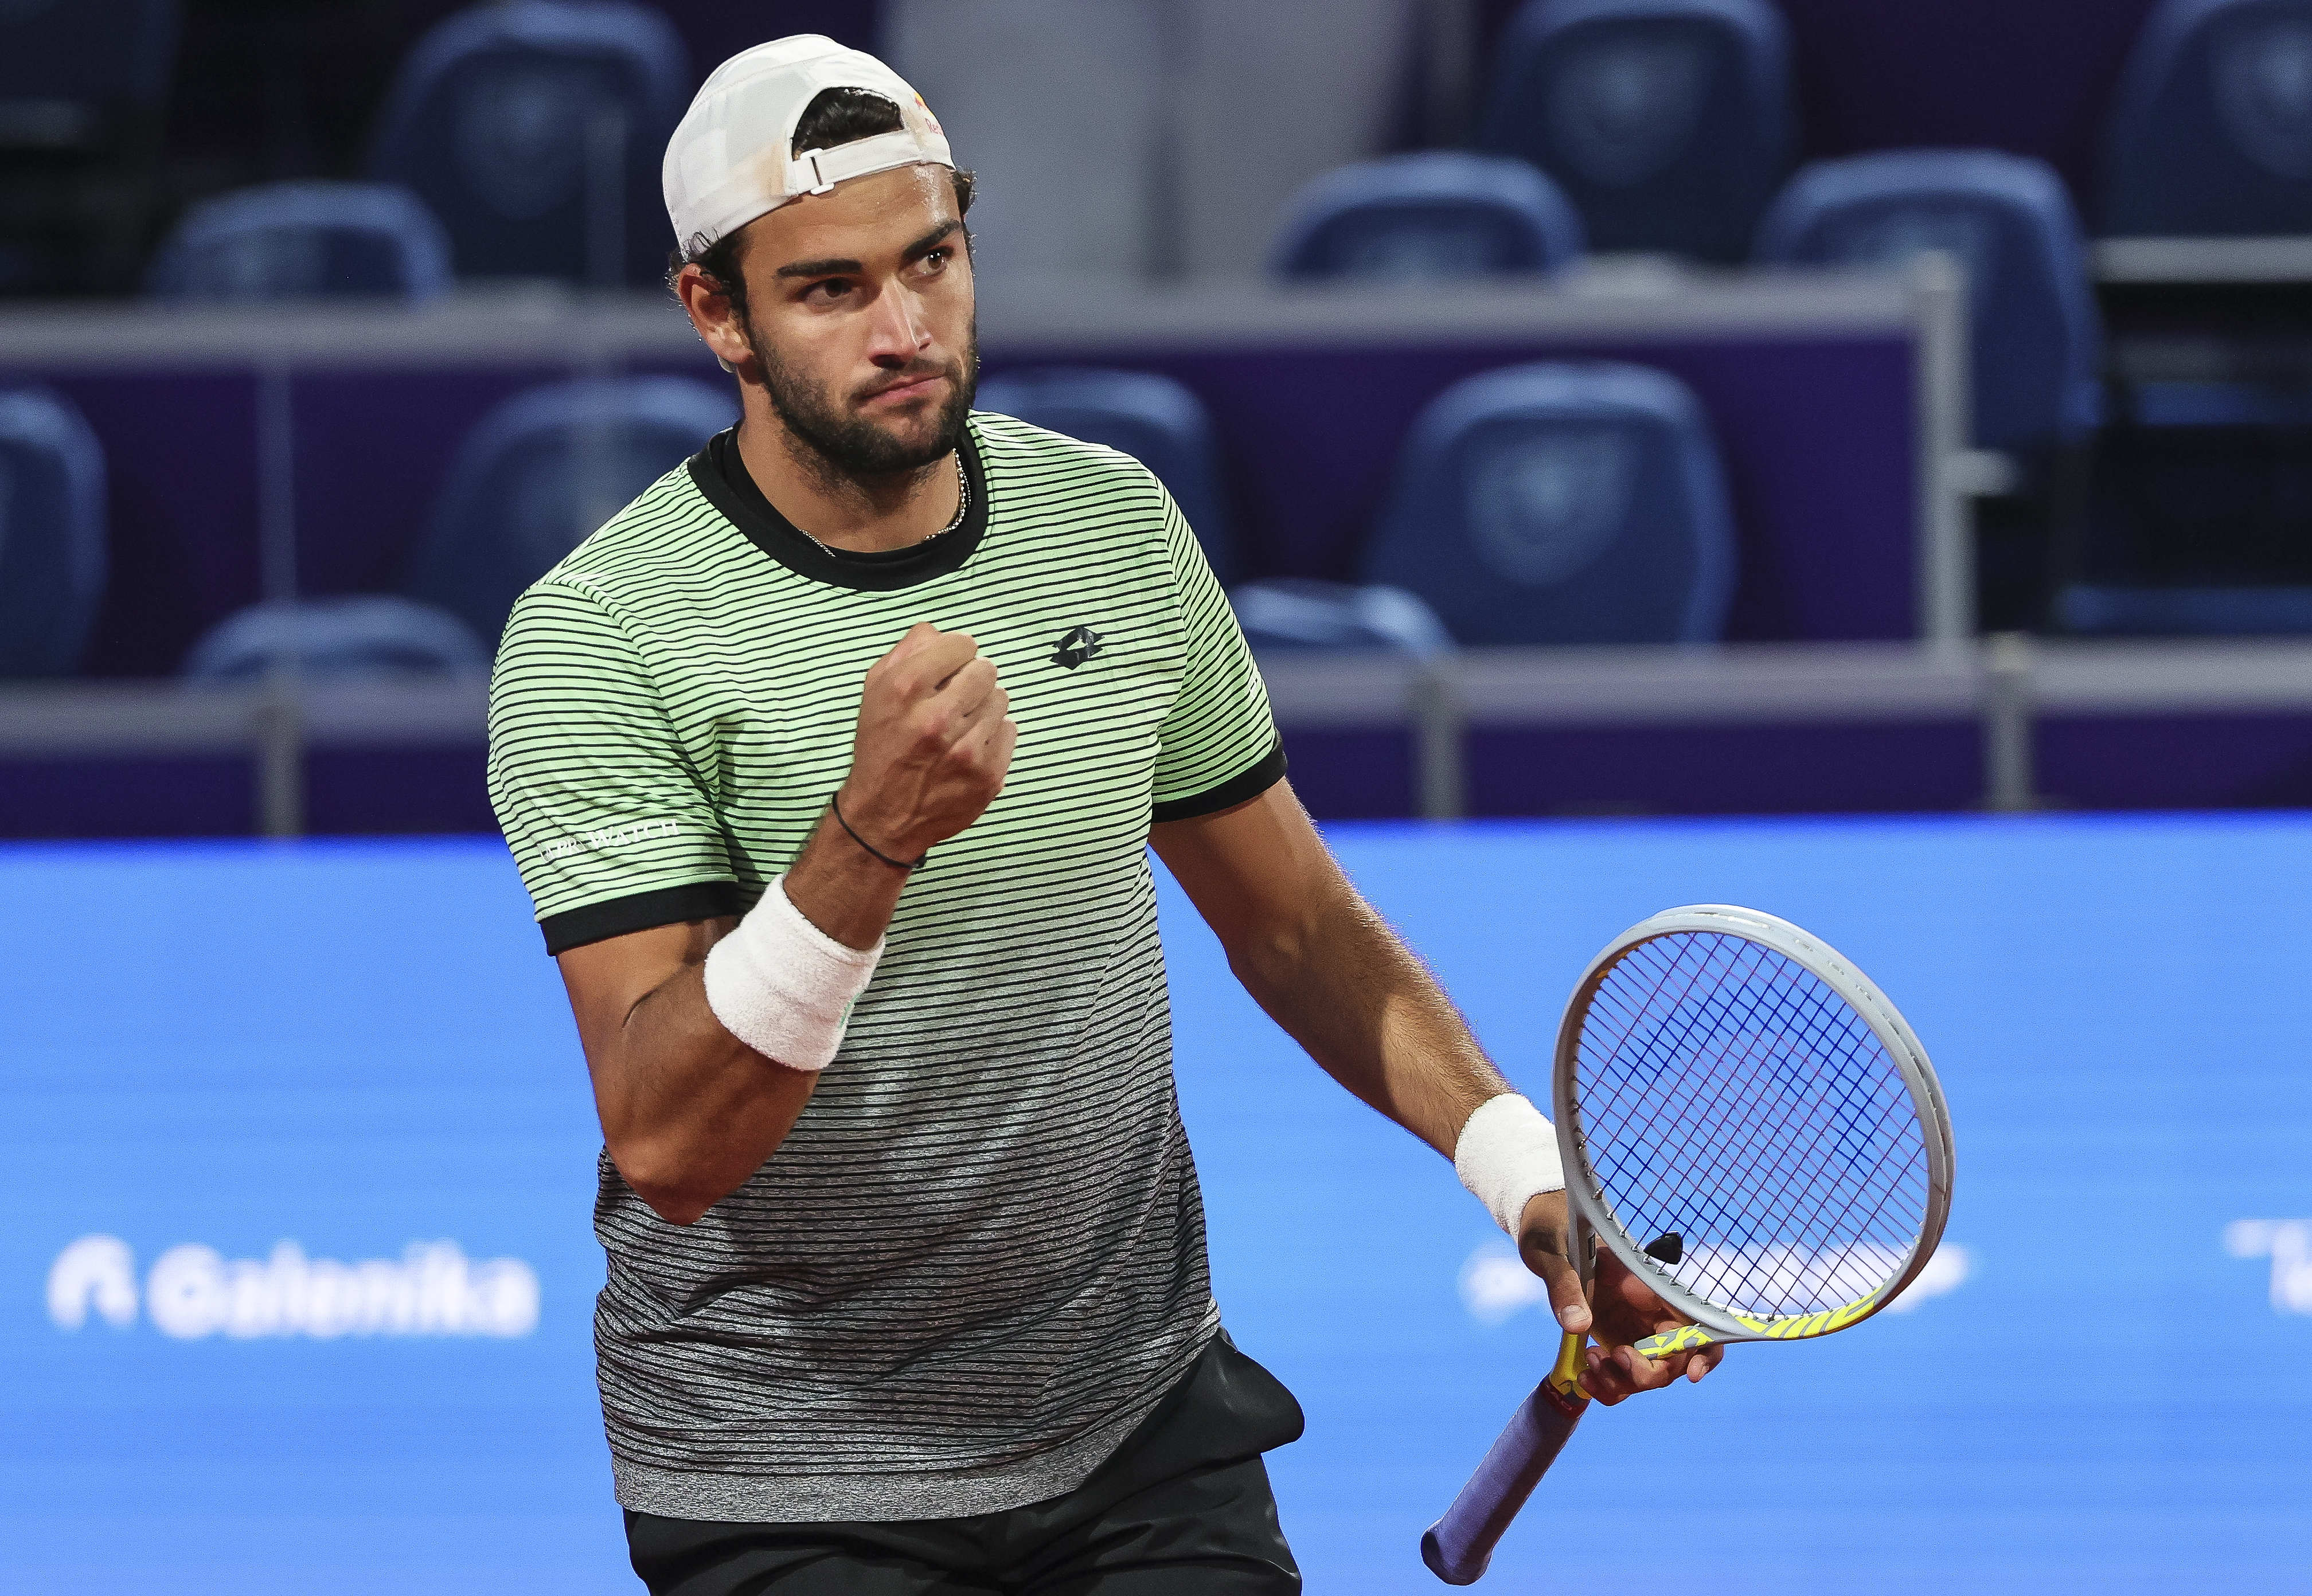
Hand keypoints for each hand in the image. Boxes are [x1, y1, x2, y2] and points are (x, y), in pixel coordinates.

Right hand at [837, 623, 1017, 860]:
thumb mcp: (876, 692)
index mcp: (906, 690)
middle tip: (957, 697)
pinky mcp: (987, 776)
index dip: (955, 653)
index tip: (948, 668)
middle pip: (986, 669)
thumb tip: (939, 631)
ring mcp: (966, 750)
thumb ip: (907, 652)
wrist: (884, 816)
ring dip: (983, 707)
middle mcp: (937, 718)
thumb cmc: (881, 747)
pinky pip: (1009, 730)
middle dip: (972, 678)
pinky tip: (970, 746)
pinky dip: (993, 735)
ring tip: (961, 725)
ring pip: (1000, 699)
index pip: (961, 644)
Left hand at [1516, 1190, 1724, 1405]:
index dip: (1704, 1351)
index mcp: (1649, 1285)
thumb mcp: (1552, 1254)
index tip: (1691, 1375)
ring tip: (1588, 1364)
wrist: (1547, 1238)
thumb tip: (1577, 1325)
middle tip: (1612, 1358)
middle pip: (1673, 1359)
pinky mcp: (1618, 1344)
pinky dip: (1609, 1387)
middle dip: (1645, 1372)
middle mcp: (1652, 1312)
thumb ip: (1565, 1286)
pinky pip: (1625, 1379)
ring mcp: (1636, 1331)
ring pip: (1649, 1375)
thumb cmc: (1554, 1235)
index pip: (1695, 1322)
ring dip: (1622, 1382)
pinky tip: (1584, 1378)